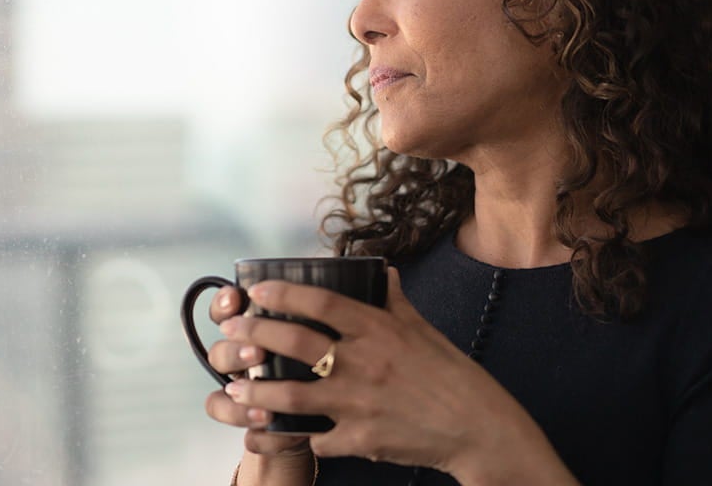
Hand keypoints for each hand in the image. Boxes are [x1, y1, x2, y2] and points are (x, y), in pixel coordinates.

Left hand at [217, 269, 576, 482]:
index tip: (256, 291)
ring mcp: (360, 404)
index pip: (321, 300)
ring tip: (234, 388)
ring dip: (257, 391)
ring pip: (292, 395)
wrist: (480, 430)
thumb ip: (394, 301)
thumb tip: (383, 271)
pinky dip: (292, 438)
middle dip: (255, 334)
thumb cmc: (452, 376)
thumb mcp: (423, 330)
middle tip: (231, 332)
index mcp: (379, 329)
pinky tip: (270, 434)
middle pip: (296, 342)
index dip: (283, 293)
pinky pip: (316, 440)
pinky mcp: (361, 441)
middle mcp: (365, 362)